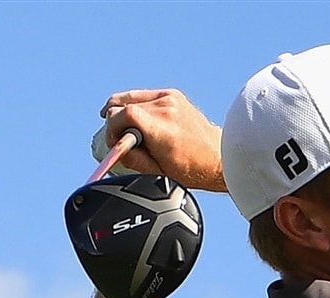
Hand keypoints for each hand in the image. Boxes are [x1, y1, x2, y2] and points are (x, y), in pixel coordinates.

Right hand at [101, 89, 226, 192]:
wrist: (217, 157)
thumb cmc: (191, 168)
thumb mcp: (157, 172)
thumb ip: (132, 159)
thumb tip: (113, 148)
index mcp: (162, 129)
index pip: (121, 114)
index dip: (111, 129)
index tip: (115, 142)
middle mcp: (166, 109)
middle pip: (120, 106)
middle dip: (115, 124)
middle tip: (124, 140)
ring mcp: (170, 99)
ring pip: (128, 98)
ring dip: (123, 114)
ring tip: (129, 130)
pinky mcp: (172, 94)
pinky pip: (141, 96)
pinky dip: (133, 105)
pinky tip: (133, 117)